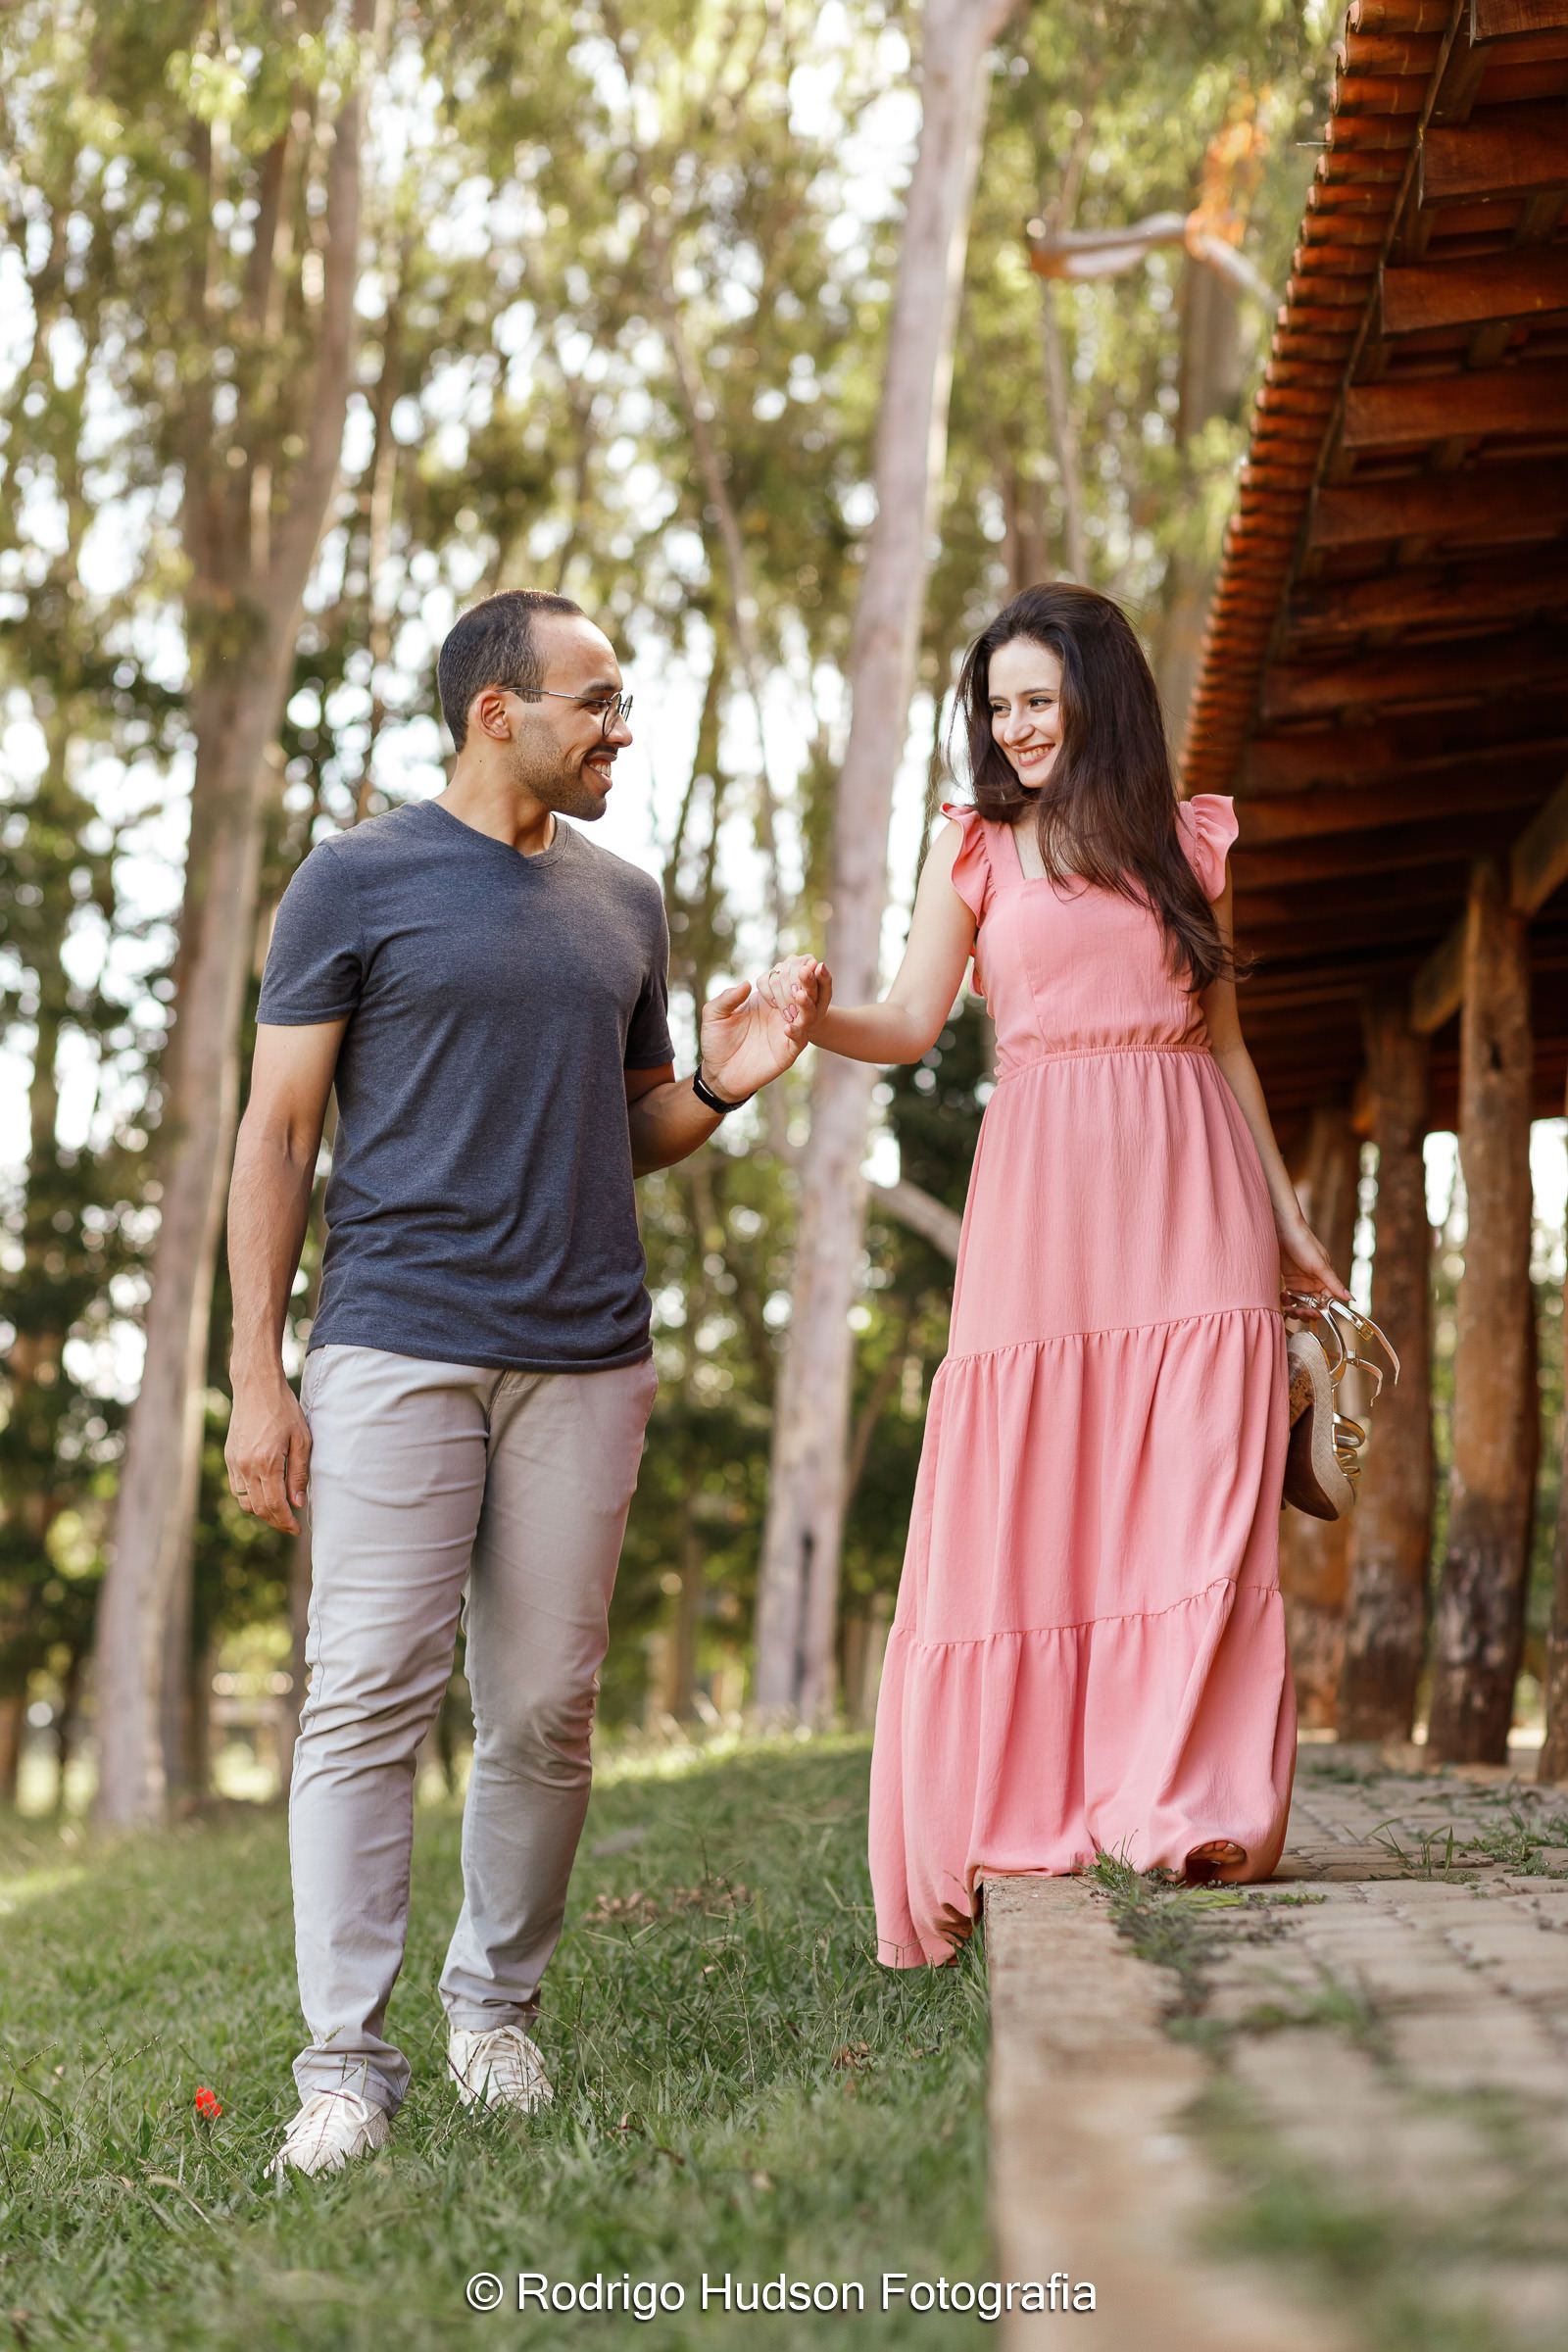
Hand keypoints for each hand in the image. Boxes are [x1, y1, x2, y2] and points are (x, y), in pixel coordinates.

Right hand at [225, 1367, 311, 1534]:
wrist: (256, 1387)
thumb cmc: (284, 1410)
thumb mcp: (301, 1439)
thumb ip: (299, 1473)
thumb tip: (298, 1503)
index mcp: (267, 1463)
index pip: (275, 1505)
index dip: (286, 1522)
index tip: (297, 1529)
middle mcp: (247, 1466)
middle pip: (259, 1508)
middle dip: (275, 1521)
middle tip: (290, 1525)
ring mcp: (235, 1462)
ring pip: (245, 1501)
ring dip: (261, 1512)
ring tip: (279, 1512)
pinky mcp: (230, 1457)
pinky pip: (237, 1488)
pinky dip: (250, 1497)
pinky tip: (264, 1495)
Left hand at [699, 956, 829, 1100]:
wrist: (718, 1072)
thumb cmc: (717, 1041)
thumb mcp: (714, 1015)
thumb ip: (727, 998)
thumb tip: (747, 984)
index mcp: (767, 1000)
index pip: (785, 979)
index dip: (788, 971)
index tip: (788, 964)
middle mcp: (781, 1013)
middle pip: (803, 992)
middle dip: (807, 981)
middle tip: (806, 970)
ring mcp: (787, 1032)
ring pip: (807, 1014)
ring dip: (806, 1004)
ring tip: (799, 995)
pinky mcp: (788, 1052)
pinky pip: (799, 1039)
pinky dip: (797, 1031)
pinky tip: (788, 1027)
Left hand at [1274, 1203, 1350, 1305]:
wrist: (1283, 1229)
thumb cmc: (1304, 1243)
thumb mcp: (1320, 1265)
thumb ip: (1333, 1283)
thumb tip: (1351, 1298)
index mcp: (1325, 1280)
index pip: (1327, 1302)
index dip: (1321, 1310)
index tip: (1313, 1314)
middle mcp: (1314, 1282)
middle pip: (1313, 1305)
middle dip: (1306, 1312)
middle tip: (1298, 1312)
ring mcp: (1301, 1282)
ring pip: (1300, 1303)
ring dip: (1294, 1309)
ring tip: (1288, 1307)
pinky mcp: (1288, 1279)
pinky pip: (1288, 1297)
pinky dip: (1285, 1300)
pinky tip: (1282, 1297)